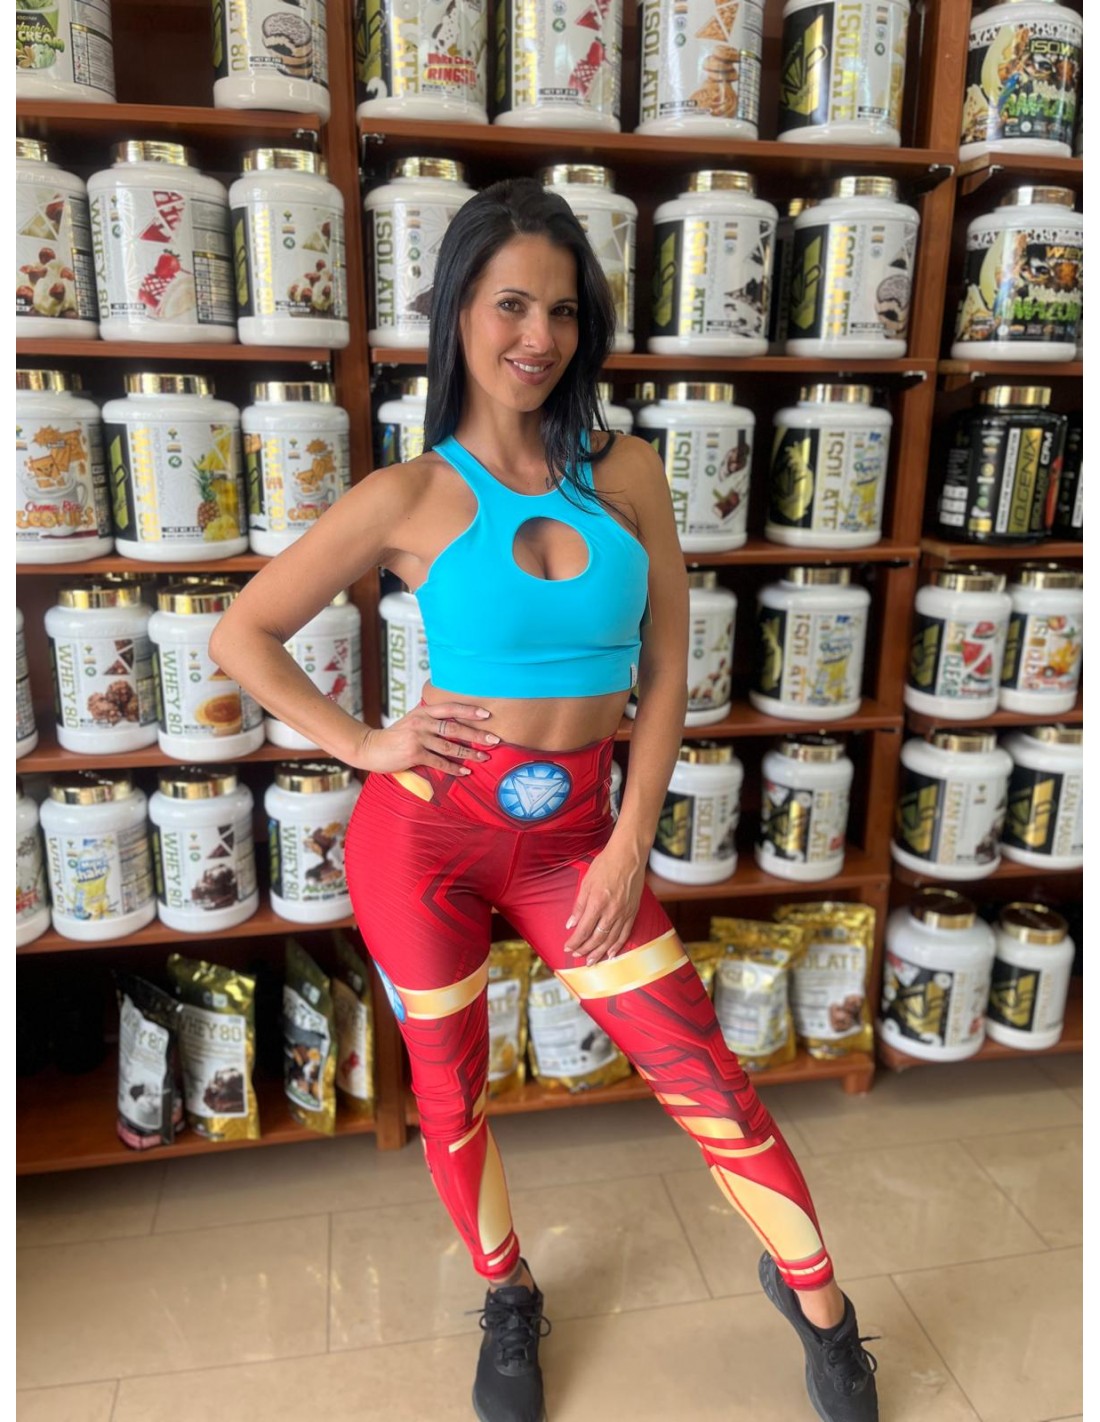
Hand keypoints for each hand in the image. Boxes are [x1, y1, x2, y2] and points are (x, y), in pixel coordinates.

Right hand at [357, 703, 497, 775]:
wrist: (370, 747)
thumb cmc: (395, 735)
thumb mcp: (412, 720)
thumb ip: (430, 719)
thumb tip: (454, 720)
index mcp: (423, 711)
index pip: (450, 708)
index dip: (469, 710)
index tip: (487, 714)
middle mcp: (421, 722)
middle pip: (454, 727)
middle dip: (476, 734)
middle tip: (494, 739)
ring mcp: (417, 738)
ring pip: (449, 746)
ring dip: (469, 753)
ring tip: (485, 758)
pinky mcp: (413, 754)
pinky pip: (439, 762)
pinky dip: (454, 768)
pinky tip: (465, 772)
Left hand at [563, 840, 646, 964]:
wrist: (629, 856)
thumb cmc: (605, 865)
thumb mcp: (586, 882)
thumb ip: (579, 906)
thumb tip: (571, 924)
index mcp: (597, 903)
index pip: (583, 930)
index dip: (574, 942)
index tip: (567, 948)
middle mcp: (611, 911)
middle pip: (596, 938)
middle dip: (585, 949)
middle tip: (576, 955)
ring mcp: (624, 913)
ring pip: (610, 940)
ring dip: (599, 952)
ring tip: (591, 961)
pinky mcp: (633, 912)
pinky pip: (625, 934)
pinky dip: (617, 946)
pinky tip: (611, 954)